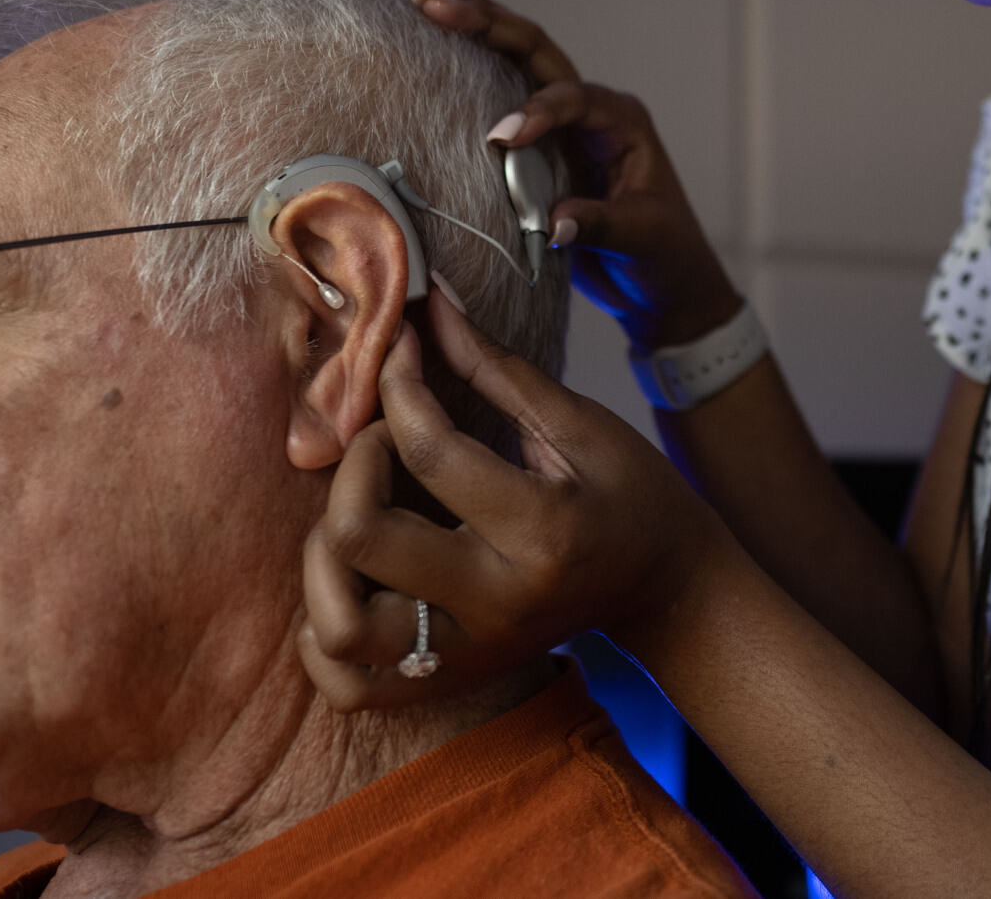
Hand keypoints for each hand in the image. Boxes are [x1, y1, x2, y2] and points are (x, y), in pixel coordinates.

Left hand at [300, 288, 734, 711]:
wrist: (666, 590)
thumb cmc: (630, 496)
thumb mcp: (581, 425)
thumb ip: (495, 368)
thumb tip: (428, 305)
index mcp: (541, 529)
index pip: (430, 449)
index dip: (398, 382)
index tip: (398, 346)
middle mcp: (497, 601)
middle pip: (360, 539)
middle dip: (352, 469)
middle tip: (382, 444)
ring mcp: (468, 651)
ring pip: (338, 628)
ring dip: (324, 561)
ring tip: (360, 519)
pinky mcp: (450, 680)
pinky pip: (347, 685)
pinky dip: (325, 634)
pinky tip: (357, 581)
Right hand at [412, 0, 739, 348]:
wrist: (666, 281)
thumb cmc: (662, 256)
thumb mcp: (638, 240)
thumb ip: (596, 225)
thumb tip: (552, 224)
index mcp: (623, 121)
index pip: (573, 99)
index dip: (536, 112)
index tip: (498, 139)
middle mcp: (594, 108)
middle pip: (537, 51)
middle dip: (487, 23)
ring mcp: (567, 119)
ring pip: (518, 58)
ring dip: (476, 24)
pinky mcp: (543, 138)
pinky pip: (504, 88)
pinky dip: (470, 60)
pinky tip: (437, 37)